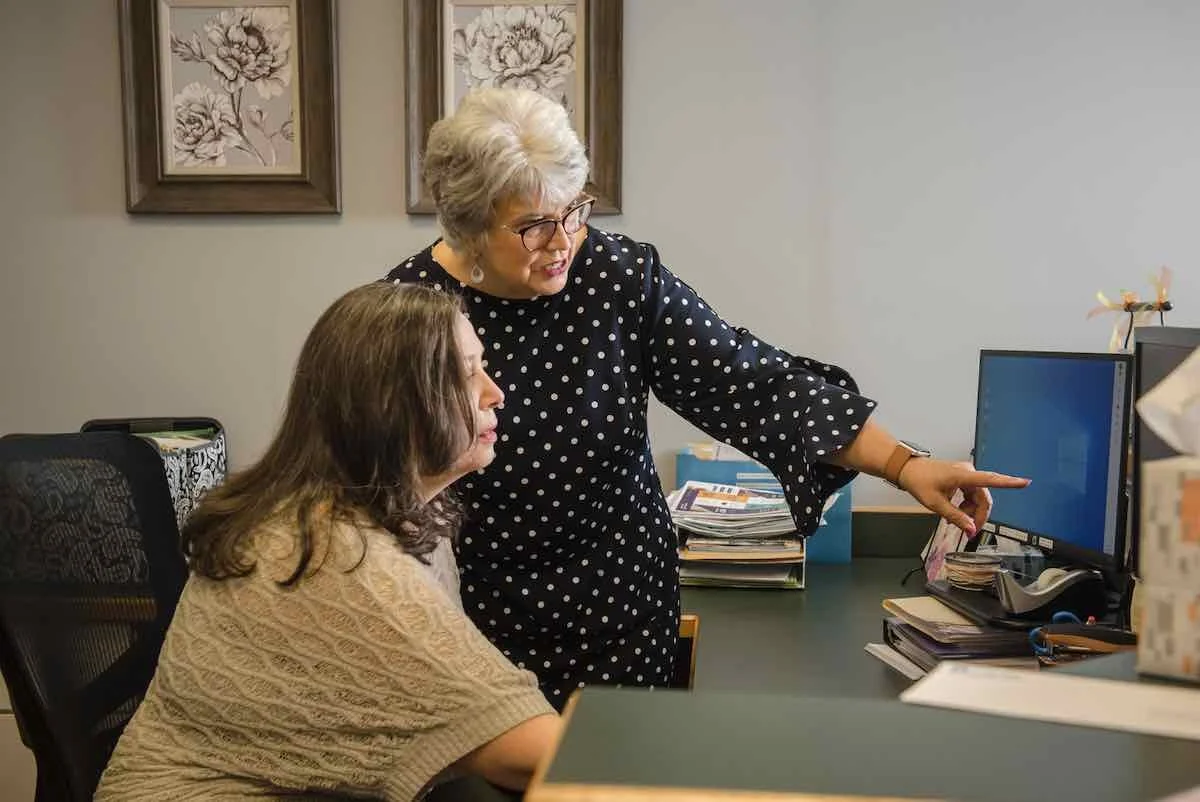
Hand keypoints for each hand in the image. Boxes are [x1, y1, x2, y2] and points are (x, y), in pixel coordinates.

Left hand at [896, 459, 1029, 535]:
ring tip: (955, 521)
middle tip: (969, 532)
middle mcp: (968, 472)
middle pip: (984, 498)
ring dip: (970, 512)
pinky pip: (971, 495)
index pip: (990, 480)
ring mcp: (966, 474)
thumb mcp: (935, 504)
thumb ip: (955, 517)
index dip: (1009, 483)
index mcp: (963, 475)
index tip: (1025, 482)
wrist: (907, 470)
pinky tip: (956, 513)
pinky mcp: (962, 477)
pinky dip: (966, 505)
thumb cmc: (919, 482)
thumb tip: (972, 530)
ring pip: (978, 498)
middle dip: (978, 516)